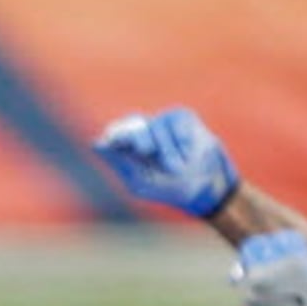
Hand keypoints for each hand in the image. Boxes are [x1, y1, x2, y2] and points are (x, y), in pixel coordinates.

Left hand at [94, 108, 238, 218]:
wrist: (209, 185)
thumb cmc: (170, 188)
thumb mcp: (142, 181)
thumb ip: (121, 162)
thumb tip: (97, 143)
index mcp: (127, 147)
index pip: (116, 132)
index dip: (117, 135)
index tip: (116, 141)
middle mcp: (144, 131)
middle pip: (134, 124)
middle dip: (139, 137)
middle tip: (146, 150)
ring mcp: (163, 123)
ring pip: (158, 124)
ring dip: (168, 149)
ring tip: (177, 168)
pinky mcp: (183, 117)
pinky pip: (179, 122)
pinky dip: (183, 140)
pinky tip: (188, 154)